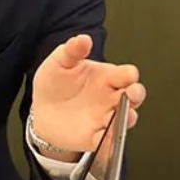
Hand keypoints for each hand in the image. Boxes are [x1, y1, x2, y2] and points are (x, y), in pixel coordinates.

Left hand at [30, 34, 145, 158]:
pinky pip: (108, 140)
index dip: (130, 74)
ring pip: (126, 119)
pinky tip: (107, 136)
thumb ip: (72, 50)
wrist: (42, 110)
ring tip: (124, 115)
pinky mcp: (96, 136)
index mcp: (107, 77)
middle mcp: (111, 97)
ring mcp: (106, 117)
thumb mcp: (60, 62)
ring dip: (127, 117)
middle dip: (137, 94)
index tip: (128, 75)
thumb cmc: (55, 84)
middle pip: (134, 96)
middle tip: (131, 93)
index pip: (126, 74)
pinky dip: (110, 140)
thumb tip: (83, 38)